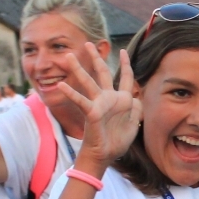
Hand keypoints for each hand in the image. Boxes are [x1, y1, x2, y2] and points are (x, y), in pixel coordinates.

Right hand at [56, 44, 142, 168]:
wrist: (105, 155)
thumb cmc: (117, 141)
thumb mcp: (134, 124)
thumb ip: (137, 108)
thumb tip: (137, 96)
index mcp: (121, 100)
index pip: (125, 78)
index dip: (125, 64)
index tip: (123, 51)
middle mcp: (109, 98)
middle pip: (102, 73)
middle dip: (96, 58)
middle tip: (88, 43)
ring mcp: (99, 104)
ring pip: (88, 82)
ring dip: (78, 69)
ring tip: (69, 56)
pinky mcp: (91, 113)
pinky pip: (80, 101)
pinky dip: (71, 94)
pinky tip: (61, 86)